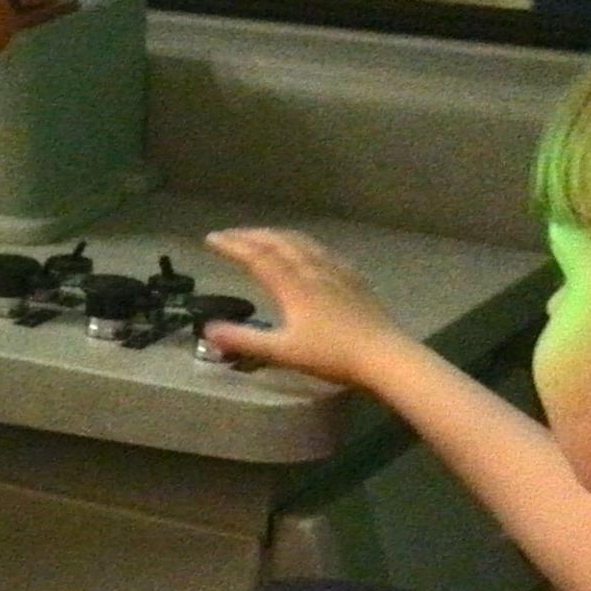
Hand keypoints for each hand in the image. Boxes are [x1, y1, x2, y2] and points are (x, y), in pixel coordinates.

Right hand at [200, 227, 415, 388]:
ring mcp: (335, 272)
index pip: (257, 257)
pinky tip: (307, 251)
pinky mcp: (353, 279)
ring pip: (302, 242)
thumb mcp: (282, 352)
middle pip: (278, 242)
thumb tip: (207, 329)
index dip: (232, 246)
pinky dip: (303, 244)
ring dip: (276, 235)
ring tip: (262, 236)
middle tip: (230, 235)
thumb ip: (244, 339)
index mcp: (292, 285)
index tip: (211, 239)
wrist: (384, 355)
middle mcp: (312, 270)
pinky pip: (322, 251)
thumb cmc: (331, 355)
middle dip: (251, 235)